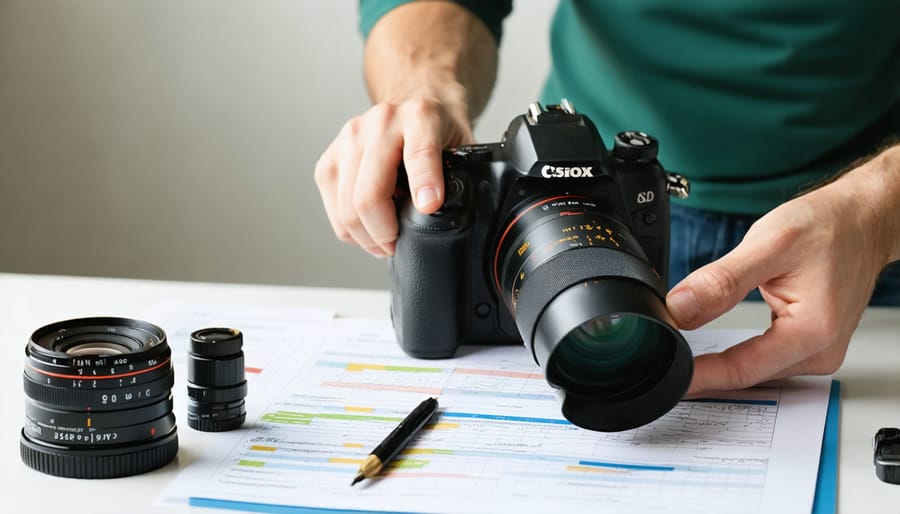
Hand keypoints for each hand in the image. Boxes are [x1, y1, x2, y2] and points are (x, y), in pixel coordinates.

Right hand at [314, 97, 472, 257]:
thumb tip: (443, 213)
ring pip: (347, 206)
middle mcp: (381, 123)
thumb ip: (461, 175)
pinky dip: (349, 227)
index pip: (419, 153)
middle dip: (385, 231)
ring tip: (384, 241)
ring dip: (366, 235)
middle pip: (369, 193)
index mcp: (420, 116)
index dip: (423, 184)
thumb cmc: (439, 128)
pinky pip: (333, 206)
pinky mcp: (330, 157)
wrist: (415, 97)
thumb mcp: (462, 145)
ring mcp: (350, 138)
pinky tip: (368, 228)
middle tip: (398, 243)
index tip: (429, 207)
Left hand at [666, 147, 899, 394]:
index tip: (665, 375)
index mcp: (813, 333)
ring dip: (716, 363)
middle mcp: (819, 352)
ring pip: (752, 370)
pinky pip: (762, 359)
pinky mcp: (808, 345)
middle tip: (660, 357)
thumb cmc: (828, 227)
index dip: (698, 376)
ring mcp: (816, 352)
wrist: (862, 220)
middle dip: (702, 370)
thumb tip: (679, 309)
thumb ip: (720, 282)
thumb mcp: (767, 245)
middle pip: (746, 376)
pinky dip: (734, 354)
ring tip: (679, 351)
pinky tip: (709, 348)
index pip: (741, 370)